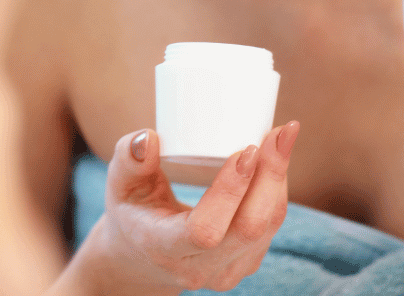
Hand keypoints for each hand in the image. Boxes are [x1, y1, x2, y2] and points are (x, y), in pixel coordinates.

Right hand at [73, 122, 300, 294]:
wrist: (140, 256)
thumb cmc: (132, 210)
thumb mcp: (120, 184)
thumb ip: (129, 159)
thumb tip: (148, 137)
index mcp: (164, 249)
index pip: (204, 230)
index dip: (230, 191)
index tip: (246, 149)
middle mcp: (199, 268)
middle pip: (248, 227)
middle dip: (270, 175)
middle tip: (280, 131)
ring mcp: (226, 271)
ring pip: (266, 227)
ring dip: (279, 178)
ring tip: (284, 136)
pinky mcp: (244, 262)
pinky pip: (271, 227)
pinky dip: (278, 189)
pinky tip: (278, 157)